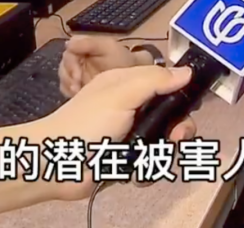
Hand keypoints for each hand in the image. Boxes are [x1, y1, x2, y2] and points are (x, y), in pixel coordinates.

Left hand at [39, 65, 197, 200]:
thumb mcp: (120, 93)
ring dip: (161, 152)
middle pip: (170, 115)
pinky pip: (148, 162)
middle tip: (176, 138)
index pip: (166, 82)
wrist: (55, 163)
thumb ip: (154, 80)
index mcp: (127, 84)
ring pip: (162, 141)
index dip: (181, 94)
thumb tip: (188, 71)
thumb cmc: (86, 122)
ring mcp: (129, 133)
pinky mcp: (125, 158)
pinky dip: (146, 169)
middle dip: (178, 128)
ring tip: (152, 159)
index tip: (189, 107)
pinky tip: (139, 172)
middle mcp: (131, 107)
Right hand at [58, 36, 141, 96]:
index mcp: (84, 46)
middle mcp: (78, 57)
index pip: (68, 52)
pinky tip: (78, 95)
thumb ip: (88, 43)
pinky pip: (67, 88)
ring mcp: (78, 72)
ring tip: (78, 92)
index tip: (76, 74)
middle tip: (77, 87)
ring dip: (69, 85)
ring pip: (64, 77)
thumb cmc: (123, 60)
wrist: (134, 78)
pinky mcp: (79, 85)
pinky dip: (70, 92)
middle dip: (68, 76)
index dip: (69, 63)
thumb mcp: (108, 46)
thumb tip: (68, 44)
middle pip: (64, 65)